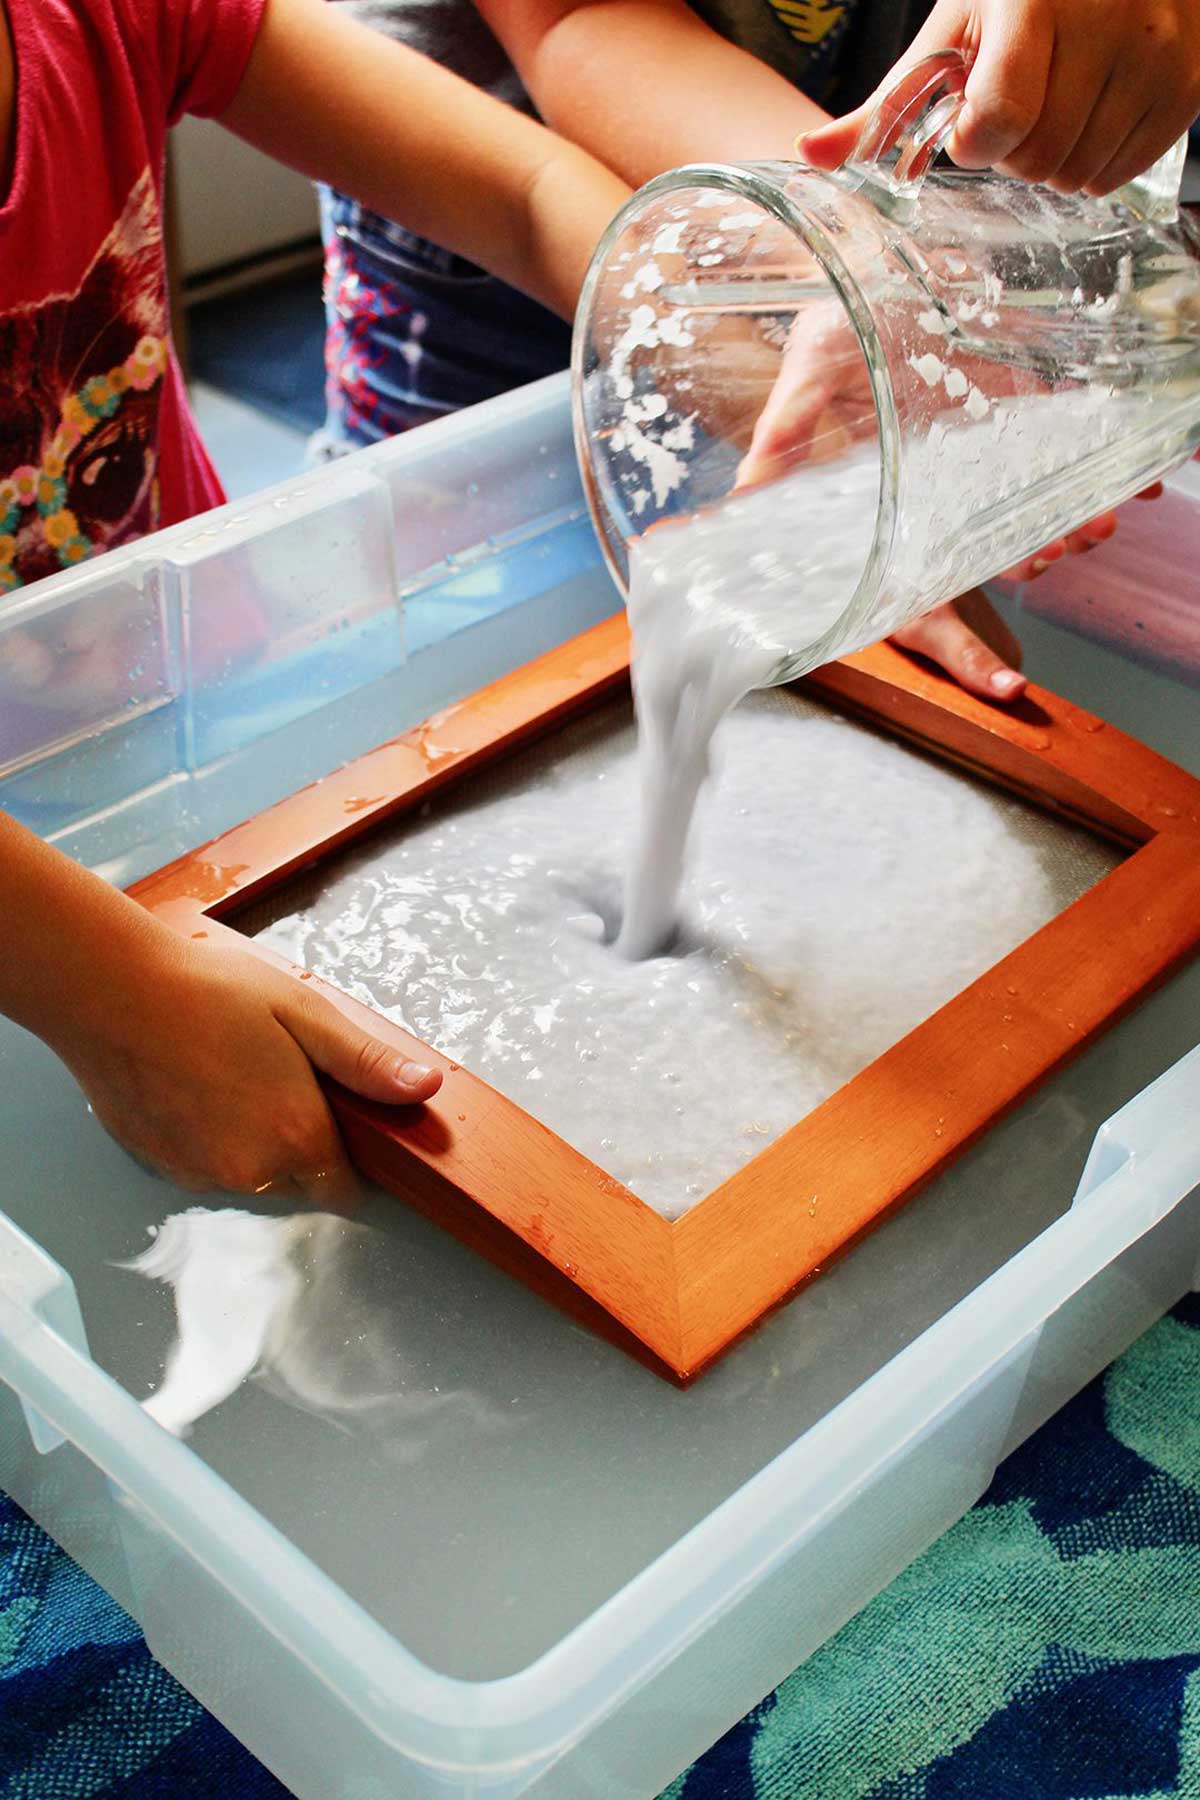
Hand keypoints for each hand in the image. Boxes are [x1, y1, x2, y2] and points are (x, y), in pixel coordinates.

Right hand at [55, 934, 440, 1198]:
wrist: (108, 991)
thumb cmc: (207, 992)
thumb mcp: (304, 1014)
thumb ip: (366, 1063)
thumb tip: (423, 1089)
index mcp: (295, 1137)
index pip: (347, 1192)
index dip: (355, 1160)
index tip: (346, 1122)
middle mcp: (248, 1172)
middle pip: (300, 1187)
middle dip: (304, 1146)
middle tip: (285, 1078)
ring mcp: (200, 1175)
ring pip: (250, 1179)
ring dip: (256, 1145)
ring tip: (237, 1074)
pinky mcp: (162, 1167)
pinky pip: (207, 1168)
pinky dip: (212, 1141)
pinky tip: (200, 1086)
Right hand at [735, 306, 1167, 700]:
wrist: (868, 281)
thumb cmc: (830, 335)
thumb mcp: (805, 367)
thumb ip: (784, 428)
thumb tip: (746, 488)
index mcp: (883, 524)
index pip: (918, 609)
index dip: (962, 653)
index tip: (1010, 687)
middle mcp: (934, 508)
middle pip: (986, 567)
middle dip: (1030, 561)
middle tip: (1062, 547)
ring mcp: (976, 468)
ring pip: (1026, 518)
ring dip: (1071, 521)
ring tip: (1102, 518)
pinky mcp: (1012, 422)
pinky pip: (1058, 453)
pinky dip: (1096, 462)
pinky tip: (1138, 476)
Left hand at [799, 0, 1199, 195]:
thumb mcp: (954, 32)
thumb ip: (888, 104)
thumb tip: (810, 156)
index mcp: (1033, 3)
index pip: (1000, 123)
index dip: (978, 139)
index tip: (977, 118)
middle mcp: (1104, 22)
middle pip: (1037, 160)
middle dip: (1015, 152)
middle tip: (1022, 105)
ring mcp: (1154, 53)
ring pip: (1079, 175)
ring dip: (1054, 161)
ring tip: (1057, 105)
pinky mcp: (1186, 82)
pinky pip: (1123, 173)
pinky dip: (1097, 163)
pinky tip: (1091, 116)